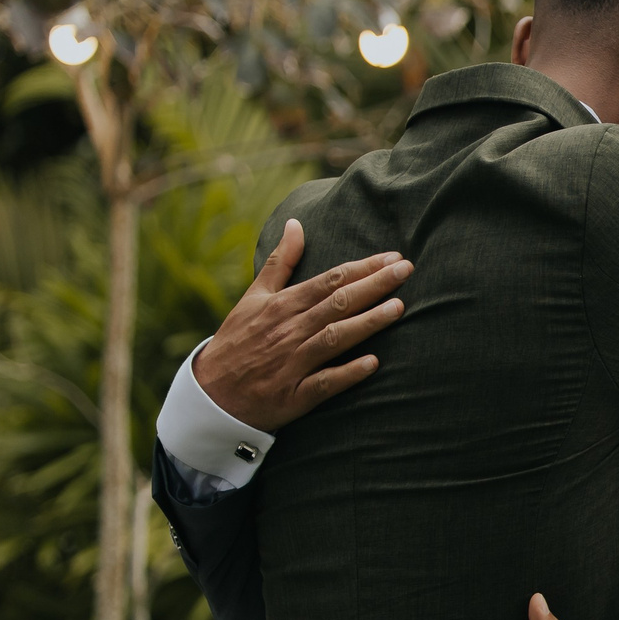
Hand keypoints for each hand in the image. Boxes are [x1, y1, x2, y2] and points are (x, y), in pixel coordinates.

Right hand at [196, 219, 412, 431]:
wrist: (212, 393)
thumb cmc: (238, 340)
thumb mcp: (254, 297)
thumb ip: (279, 262)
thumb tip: (295, 224)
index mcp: (283, 305)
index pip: (329, 280)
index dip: (362, 268)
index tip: (393, 256)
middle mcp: (289, 330)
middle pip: (337, 303)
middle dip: (373, 285)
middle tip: (406, 269)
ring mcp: (292, 362)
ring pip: (334, 338)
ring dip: (366, 322)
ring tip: (398, 308)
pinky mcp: (294, 395)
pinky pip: (324, 383)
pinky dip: (347, 373)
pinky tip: (373, 363)